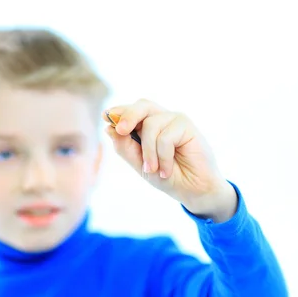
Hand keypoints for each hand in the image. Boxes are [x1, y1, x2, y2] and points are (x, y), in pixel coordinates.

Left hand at [103, 99, 237, 221]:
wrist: (192, 191)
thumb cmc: (167, 177)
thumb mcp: (139, 164)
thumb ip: (125, 147)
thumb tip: (109, 128)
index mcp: (148, 126)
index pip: (132, 111)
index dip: (118, 111)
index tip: (105, 116)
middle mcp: (162, 119)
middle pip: (142, 105)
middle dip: (128, 116)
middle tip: (120, 130)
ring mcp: (175, 121)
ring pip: (151, 125)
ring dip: (148, 152)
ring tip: (153, 170)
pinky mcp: (187, 126)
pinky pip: (165, 137)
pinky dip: (163, 157)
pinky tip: (166, 170)